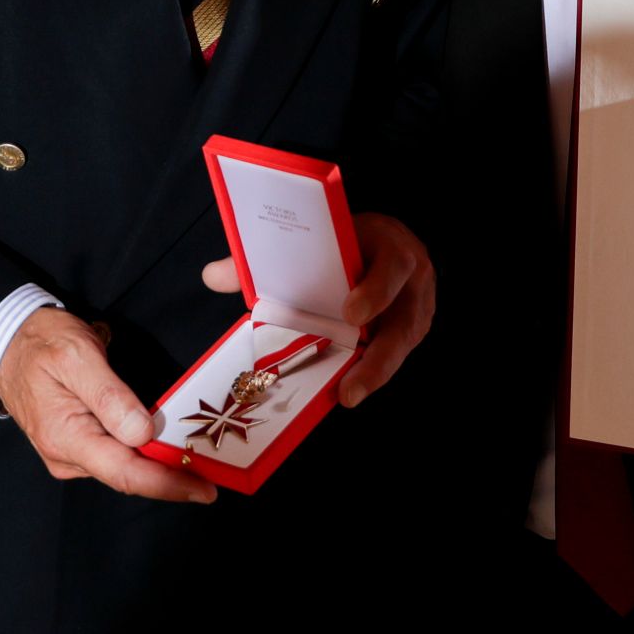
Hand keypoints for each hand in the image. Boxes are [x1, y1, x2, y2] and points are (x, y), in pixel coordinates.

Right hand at [0, 306, 214, 502]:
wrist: (8, 345)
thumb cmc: (44, 344)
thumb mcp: (78, 356)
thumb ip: (109, 395)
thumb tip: (142, 433)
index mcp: (66, 438)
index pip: (124, 472)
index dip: (166, 484)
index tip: (205, 490)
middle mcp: (67, 457)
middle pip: (127, 475)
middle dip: (171, 477)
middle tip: (215, 474)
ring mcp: (70, 455)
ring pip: (123, 468)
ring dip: (159, 466)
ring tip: (200, 461)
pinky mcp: (76, 446)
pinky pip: (115, 456)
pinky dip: (143, 455)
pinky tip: (167, 448)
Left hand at [200, 212, 435, 408]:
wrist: (384, 241)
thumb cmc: (347, 240)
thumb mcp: (320, 237)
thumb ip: (268, 258)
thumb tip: (213, 275)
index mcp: (390, 245)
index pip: (392, 266)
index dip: (375, 291)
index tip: (350, 312)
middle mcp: (414, 278)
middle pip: (405, 321)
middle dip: (380, 359)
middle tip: (349, 389)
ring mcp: (419, 307)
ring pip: (403, 345)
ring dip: (376, 373)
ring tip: (347, 396)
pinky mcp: (413, 330)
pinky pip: (398, 354)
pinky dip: (374, 371)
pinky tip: (350, 387)